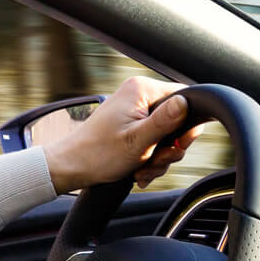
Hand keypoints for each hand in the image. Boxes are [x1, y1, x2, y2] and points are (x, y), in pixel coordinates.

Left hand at [42, 76, 204, 193]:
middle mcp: (139, 95)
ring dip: (157, 159)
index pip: (185, 98)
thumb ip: (165, 121)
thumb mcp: (138, 141)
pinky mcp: (130, 126)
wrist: (71, 167)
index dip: (187, 126)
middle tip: (153, 162)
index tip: (176, 146)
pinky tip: (137, 170)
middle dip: (168, 149)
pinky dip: (148, 160)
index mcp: (141, 90)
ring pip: (166, 137)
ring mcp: (134, 111)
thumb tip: (187, 101)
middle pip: (177, 121)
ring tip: (140, 170)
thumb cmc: (98, 154)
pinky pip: (152, 142)